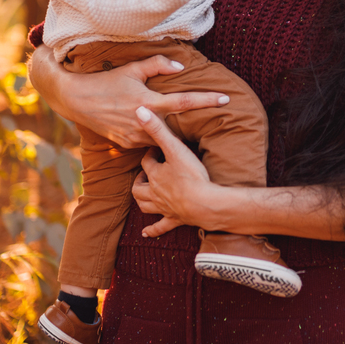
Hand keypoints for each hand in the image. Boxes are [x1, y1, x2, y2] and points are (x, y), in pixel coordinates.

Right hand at [27, 44, 229, 147]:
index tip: (226, 99)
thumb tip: (181, 67)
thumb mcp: (132, 68)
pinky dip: (155, 136)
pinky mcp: (128, 145)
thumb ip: (158, 65)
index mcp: (149, 102)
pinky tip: (158, 131)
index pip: (185, 102)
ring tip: (186, 129)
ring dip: (174, 132)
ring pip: (164, 137)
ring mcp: (135, 137)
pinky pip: (149, 141)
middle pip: (179, 125)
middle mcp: (144, 123)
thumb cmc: (107, 81)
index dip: (207, 100)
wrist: (77, 100)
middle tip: (212, 119)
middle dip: (193, 124)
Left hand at [132, 106, 214, 236]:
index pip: (146, 162)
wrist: (206, 204)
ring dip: (141, 200)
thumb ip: (158, 130)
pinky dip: (153, 229)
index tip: (155, 148)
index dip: (149, 154)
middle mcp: (156, 192)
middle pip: (139, 187)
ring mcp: (164, 208)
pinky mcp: (175, 219)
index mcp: (155, 175)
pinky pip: (160, 227)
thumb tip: (139, 110)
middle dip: (140, 179)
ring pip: (145, 205)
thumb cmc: (192, 176)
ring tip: (143, 193)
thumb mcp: (175, 149)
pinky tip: (146, 233)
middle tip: (146, 172)